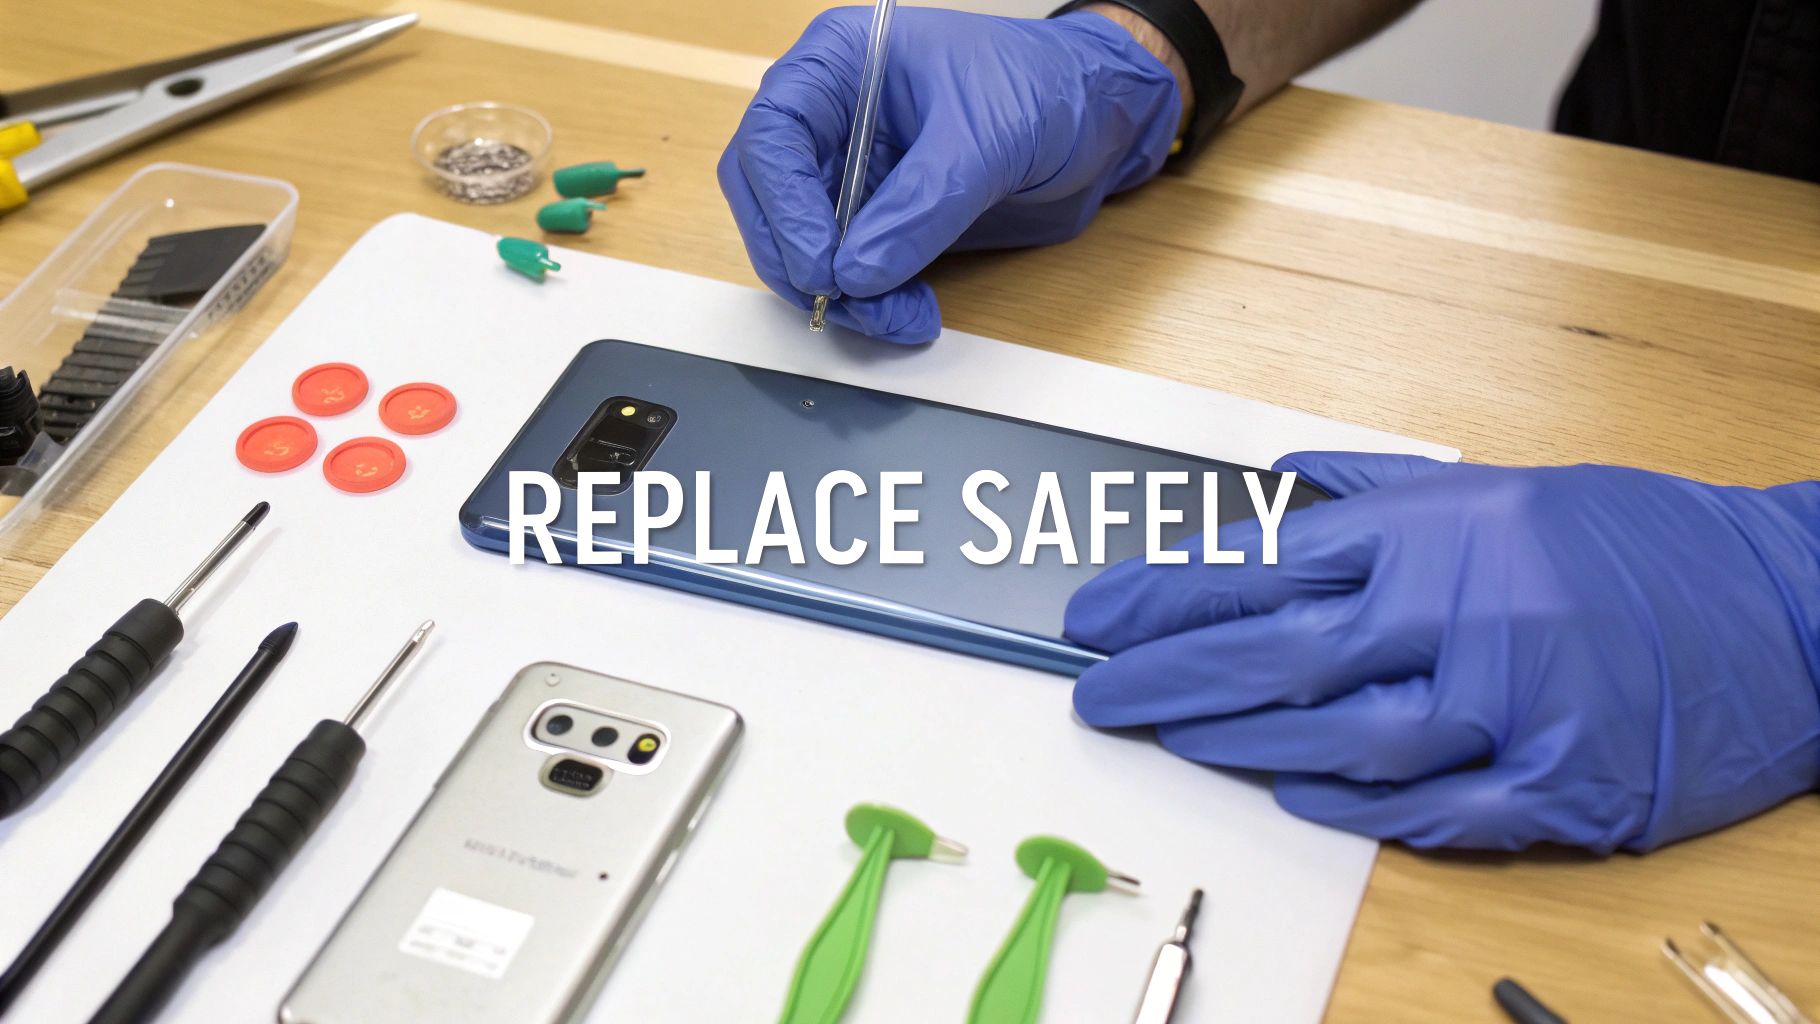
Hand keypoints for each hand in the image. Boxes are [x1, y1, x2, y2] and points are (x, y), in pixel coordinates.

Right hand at [718, 7, 1180, 343]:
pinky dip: (871, 301)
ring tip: (898, 318)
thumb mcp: (988, 138)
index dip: (783, 205)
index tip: (820, 264)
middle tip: (846, 303)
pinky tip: (908, 313)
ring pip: (805, 244)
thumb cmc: (1045, 88)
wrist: (1098, 120)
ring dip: (842, 294)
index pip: (773, 134)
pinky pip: (851, 269)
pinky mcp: (878, 217)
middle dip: (803, 259)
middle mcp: (832, 115)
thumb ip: (922, 204)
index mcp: (841, 62)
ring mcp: (852, 168)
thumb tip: (859, 272)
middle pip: (771, 197)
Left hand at [1066, 452, 1819, 852]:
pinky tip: (1291, 791)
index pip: (1261, 563)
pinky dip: (1350, 805)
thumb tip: (1270, 494)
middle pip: (1274, 657)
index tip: (1096, 613)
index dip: (1162, 594)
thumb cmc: (1637, 541)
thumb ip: (1374, 496)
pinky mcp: (1558, 786)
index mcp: (1438, 529)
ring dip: (1237, 742)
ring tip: (1170, 734)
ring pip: (1336, 740)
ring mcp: (1511, 705)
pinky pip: (1427, 811)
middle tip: (1096, 690)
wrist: (1789, 606)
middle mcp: (1463, 611)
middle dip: (1165, 675)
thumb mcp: (1499, 484)